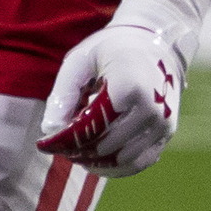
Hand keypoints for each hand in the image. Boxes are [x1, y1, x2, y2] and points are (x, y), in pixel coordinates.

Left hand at [35, 16, 184, 172]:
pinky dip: (115, 168)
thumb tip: (50, 130)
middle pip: (105, 146)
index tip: (44, 144)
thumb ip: (63, 94)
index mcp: (128, 87)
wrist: (157, 43)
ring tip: (74, 153)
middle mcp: (151, 109)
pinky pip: (140, 162)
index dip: (64, 140)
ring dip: (94, 162)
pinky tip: (95, 161)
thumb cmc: (111, 49)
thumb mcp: (79, 61)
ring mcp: (162, 124)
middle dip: (76, 151)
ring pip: (122, 160)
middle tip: (57, 147)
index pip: (90, 127)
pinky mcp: (167, 134)